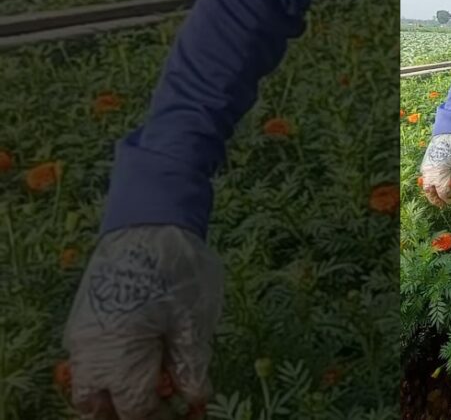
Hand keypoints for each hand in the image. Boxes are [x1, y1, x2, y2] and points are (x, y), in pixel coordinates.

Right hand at [62, 225, 223, 419]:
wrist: (148, 220)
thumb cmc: (177, 269)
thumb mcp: (194, 319)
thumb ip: (191, 364)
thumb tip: (197, 398)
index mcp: (120, 356)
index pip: (134, 409)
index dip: (158, 417)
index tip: (184, 413)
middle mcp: (92, 350)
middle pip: (99, 404)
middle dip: (127, 409)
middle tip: (160, 402)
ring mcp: (84, 333)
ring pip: (89, 383)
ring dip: (116, 390)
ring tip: (151, 382)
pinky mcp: (85, 316)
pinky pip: (89, 357)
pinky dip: (110, 367)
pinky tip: (140, 356)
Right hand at [420, 133, 450, 207]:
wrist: (447, 132)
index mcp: (439, 174)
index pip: (442, 193)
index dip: (449, 199)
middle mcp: (430, 173)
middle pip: (430, 192)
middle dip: (436, 199)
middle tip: (443, 203)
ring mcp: (426, 168)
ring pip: (426, 185)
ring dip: (432, 192)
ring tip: (440, 195)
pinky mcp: (426, 163)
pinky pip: (426, 177)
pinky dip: (431, 183)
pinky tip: (438, 183)